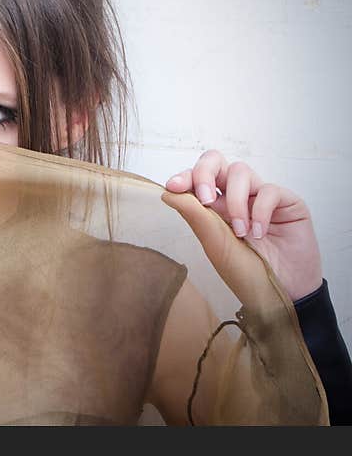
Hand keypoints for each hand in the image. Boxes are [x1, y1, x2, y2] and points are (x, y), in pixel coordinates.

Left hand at [161, 149, 321, 301]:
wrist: (280, 294)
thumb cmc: (246, 272)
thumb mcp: (214, 244)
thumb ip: (194, 215)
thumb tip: (167, 192)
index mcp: (214, 206)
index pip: (197, 177)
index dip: (185, 176)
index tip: (174, 186)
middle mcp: (236, 196)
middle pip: (216, 161)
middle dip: (205, 174)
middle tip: (206, 200)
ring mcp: (260, 196)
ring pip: (241, 171)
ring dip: (235, 202)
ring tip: (240, 232)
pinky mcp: (287, 202)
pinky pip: (269, 190)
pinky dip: (259, 211)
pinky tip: (259, 233)